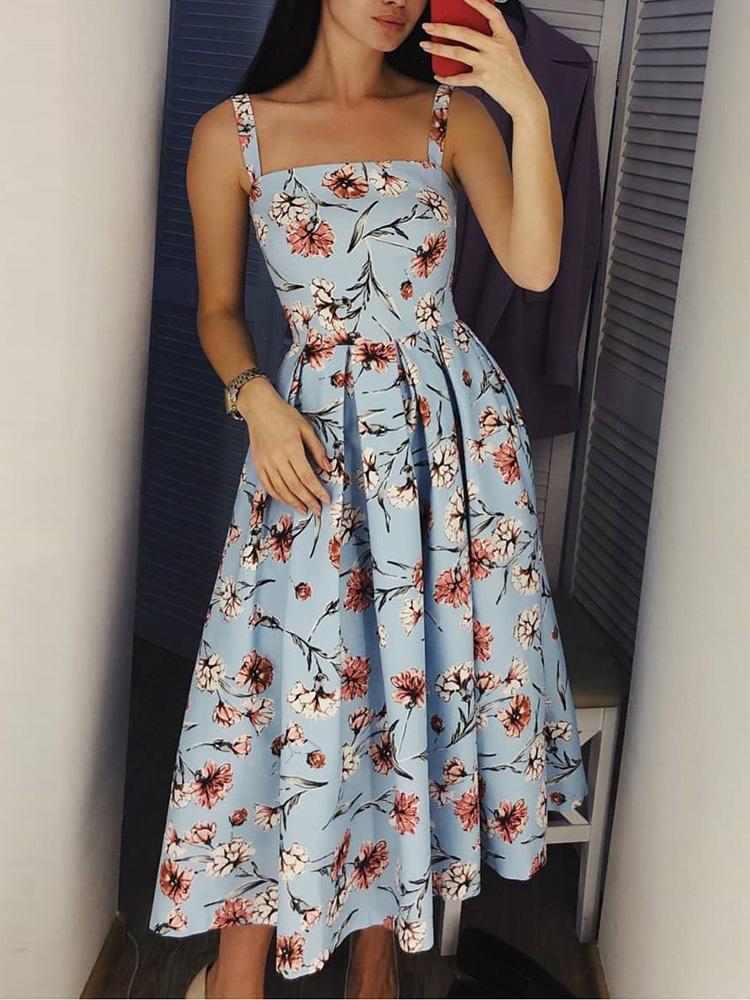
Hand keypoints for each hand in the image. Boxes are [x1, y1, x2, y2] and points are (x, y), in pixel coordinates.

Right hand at [237, 378, 331, 515]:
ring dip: (293, 501)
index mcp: (291, 447)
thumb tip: (328, 467)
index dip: (317, 490)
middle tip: (317, 509)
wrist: (259, 407)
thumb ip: (317, 449)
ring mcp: (265, 461)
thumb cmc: (284, 415)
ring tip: (304, 508)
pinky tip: (286, 500)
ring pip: (280, 488)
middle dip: (308, 500)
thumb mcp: (306, 427)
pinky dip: (277, 495)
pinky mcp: (257, 463)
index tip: (326, 499)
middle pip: (294, 485)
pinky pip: (267, 484)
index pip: (307, 476)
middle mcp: (277, 457)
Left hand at [420, 0, 545, 118]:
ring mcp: (489, 64)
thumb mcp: (508, 50)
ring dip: (438, 49)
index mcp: (505, 37)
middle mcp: (496, 48)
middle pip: (465, 33)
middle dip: (443, 28)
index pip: (491, 13)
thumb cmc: (515, 74)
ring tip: (426, 45)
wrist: (524, 97)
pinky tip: (438, 75)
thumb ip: (492, 40)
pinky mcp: (484, 80)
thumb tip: (466, 34)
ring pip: (458, 53)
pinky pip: (460, 78)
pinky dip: (447, 78)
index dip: (477, 2)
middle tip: (428, 26)